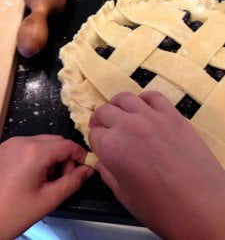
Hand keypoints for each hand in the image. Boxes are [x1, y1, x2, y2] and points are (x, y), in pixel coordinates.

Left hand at [0, 135, 93, 239]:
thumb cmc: (13, 213)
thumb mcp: (48, 199)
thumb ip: (73, 182)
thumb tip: (89, 170)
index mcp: (34, 152)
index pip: (68, 145)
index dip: (80, 155)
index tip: (83, 170)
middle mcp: (22, 142)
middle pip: (56, 141)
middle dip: (65, 157)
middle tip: (63, 178)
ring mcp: (11, 143)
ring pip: (44, 142)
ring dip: (52, 156)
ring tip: (47, 179)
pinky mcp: (4, 148)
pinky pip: (30, 145)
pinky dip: (39, 156)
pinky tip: (34, 175)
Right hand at [89, 91, 224, 239]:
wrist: (203, 207)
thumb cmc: (161, 208)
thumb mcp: (125, 196)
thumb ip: (108, 174)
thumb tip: (101, 162)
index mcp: (112, 146)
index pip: (93, 134)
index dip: (95, 142)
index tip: (100, 147)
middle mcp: (128, 125)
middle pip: (104, 111)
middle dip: (99, 121)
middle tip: (103, 129)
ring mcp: (152, 117)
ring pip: (125, 98)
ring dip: (116, 105)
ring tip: (119, 114)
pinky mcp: (173, 115)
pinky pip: (154, 97)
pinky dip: (144, 100)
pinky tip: (144, 109)